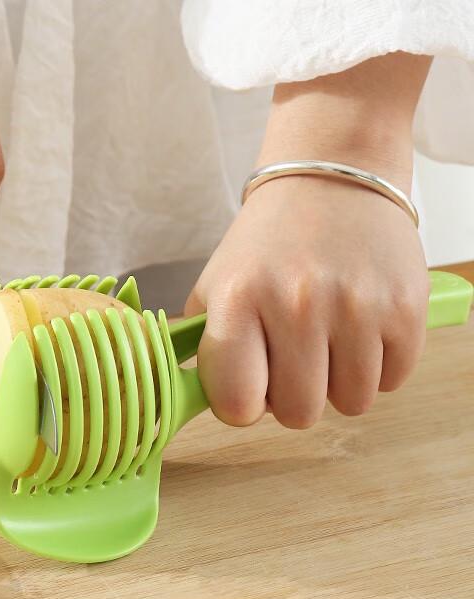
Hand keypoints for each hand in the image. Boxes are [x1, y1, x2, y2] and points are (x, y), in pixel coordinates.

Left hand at [185, 176, 428, 427]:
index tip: (249, 385)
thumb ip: (204, 348)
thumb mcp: (215, 286)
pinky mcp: (405, 307)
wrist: (332, 178)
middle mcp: (296, 304)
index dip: (242, 405)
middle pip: (298, 414)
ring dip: (338, 383)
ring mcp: (356, 306)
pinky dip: (378, 366)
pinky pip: (393, 381)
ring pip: (350, 403)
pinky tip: (361, 329)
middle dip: (293, 396)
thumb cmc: (267, 245)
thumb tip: (198, 401)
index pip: (237, 405)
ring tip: (328, 339)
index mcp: (238, 300)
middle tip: (292, 358)